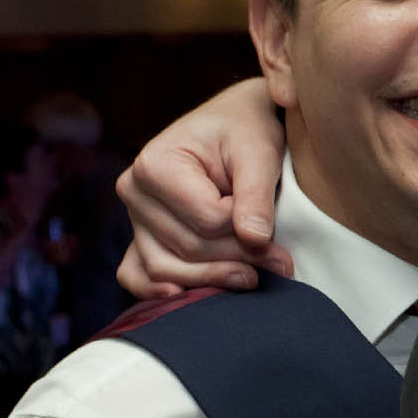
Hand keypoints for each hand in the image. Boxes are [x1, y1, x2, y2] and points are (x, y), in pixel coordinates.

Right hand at [114, 79, 292, 297]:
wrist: (235, 120)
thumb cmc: (247, 129)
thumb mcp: (259, 151)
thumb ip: (256, 194)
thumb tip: (255, 240)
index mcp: (155, 165)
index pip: (207, 220)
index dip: (246, 228)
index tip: (275, 222)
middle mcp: (133, 191)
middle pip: (188, 247)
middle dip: (238, 258)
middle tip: (283, 263)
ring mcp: (134, 217)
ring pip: (166, 267)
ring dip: (213, 279)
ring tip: (257, 277)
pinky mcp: (142, 235)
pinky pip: (137, 274)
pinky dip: (161, 290)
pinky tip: (194, 298)